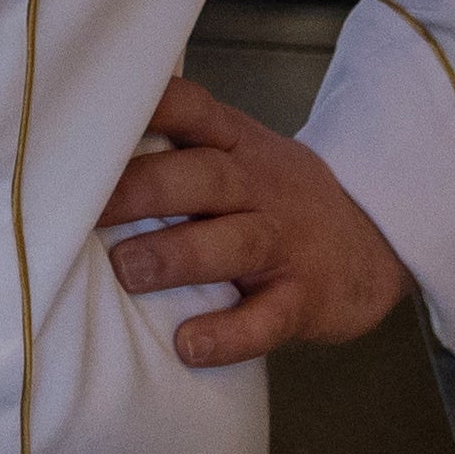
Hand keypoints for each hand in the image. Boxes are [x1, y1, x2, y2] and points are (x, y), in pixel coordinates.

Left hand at [99, 74, 415, 366]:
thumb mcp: (242, 158)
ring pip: (234, 242)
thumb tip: (78, 158)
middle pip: (204, 177)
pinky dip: (229, 334)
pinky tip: (189, 345)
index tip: (96, 116)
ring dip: (178, 254)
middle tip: (87, 210)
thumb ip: (178, 152)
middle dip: (144, 190)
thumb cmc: (278, 201)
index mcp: (237, 147)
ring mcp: (286, 243)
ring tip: (129, 270)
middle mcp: (260, 187)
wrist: (376, 242)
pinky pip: (267, 319)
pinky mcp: (304, 300)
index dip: (150, 108)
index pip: (195, 111)